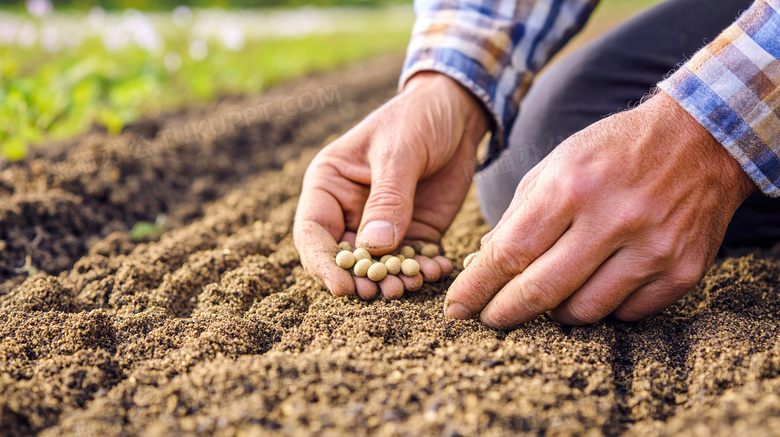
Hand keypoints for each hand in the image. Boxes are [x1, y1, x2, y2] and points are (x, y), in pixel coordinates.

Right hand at [294, 72, 488, 298]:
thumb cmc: (416, 118)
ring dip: (394, 279)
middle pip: (346, 258)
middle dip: (363, 278)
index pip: (313, 233)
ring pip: (380, 265)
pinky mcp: (414, 232)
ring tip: (414, 285)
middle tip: (385, 292)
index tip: (343, 287)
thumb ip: (388, 198)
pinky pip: (413, 259)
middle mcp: (349, 211)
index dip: (323, 264)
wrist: (457, 110)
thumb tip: (374, 247)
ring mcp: (382, 226)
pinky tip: (439, 270)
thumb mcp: (399, 152)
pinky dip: (423, 269)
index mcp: (329, 186)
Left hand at [445, 91, 755, 327]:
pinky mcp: (682, 271)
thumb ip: (519, 214)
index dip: (477, 288)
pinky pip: (626, 313)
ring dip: (553, 313)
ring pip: (583, 312)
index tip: (456, 307)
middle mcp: (613, 220)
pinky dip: (602, 308)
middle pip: (541, 291)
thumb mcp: (558, 163)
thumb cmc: (615, 150)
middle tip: (488, 319)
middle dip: (504, 313)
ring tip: (545, 297)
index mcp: (572, 187)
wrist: (701, 140)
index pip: (510, 254)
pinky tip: (593, 288)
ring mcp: (652, 249)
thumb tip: (485, 263)